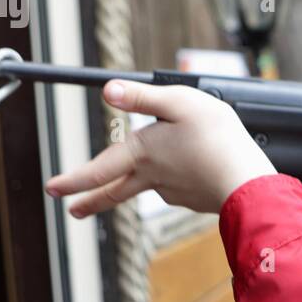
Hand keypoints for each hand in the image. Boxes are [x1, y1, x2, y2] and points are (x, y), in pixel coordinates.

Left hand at [44, 80, 274, 216]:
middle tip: (73, 211)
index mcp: (142, 153)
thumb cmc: (218, 138)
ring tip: (158, 169)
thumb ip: (144, 97)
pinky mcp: (194, 199)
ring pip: (150, 187)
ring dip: (144, 182)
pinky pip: (180, 187)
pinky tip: (198, 170)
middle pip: (114, 192)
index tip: (53, 188)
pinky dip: (182, 180)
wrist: (248, 181)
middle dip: (90, 202)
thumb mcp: (180, 103)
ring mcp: (174, 192)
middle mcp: (152, 177)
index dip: (72, 180)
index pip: (97, 171)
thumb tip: (109, 90)